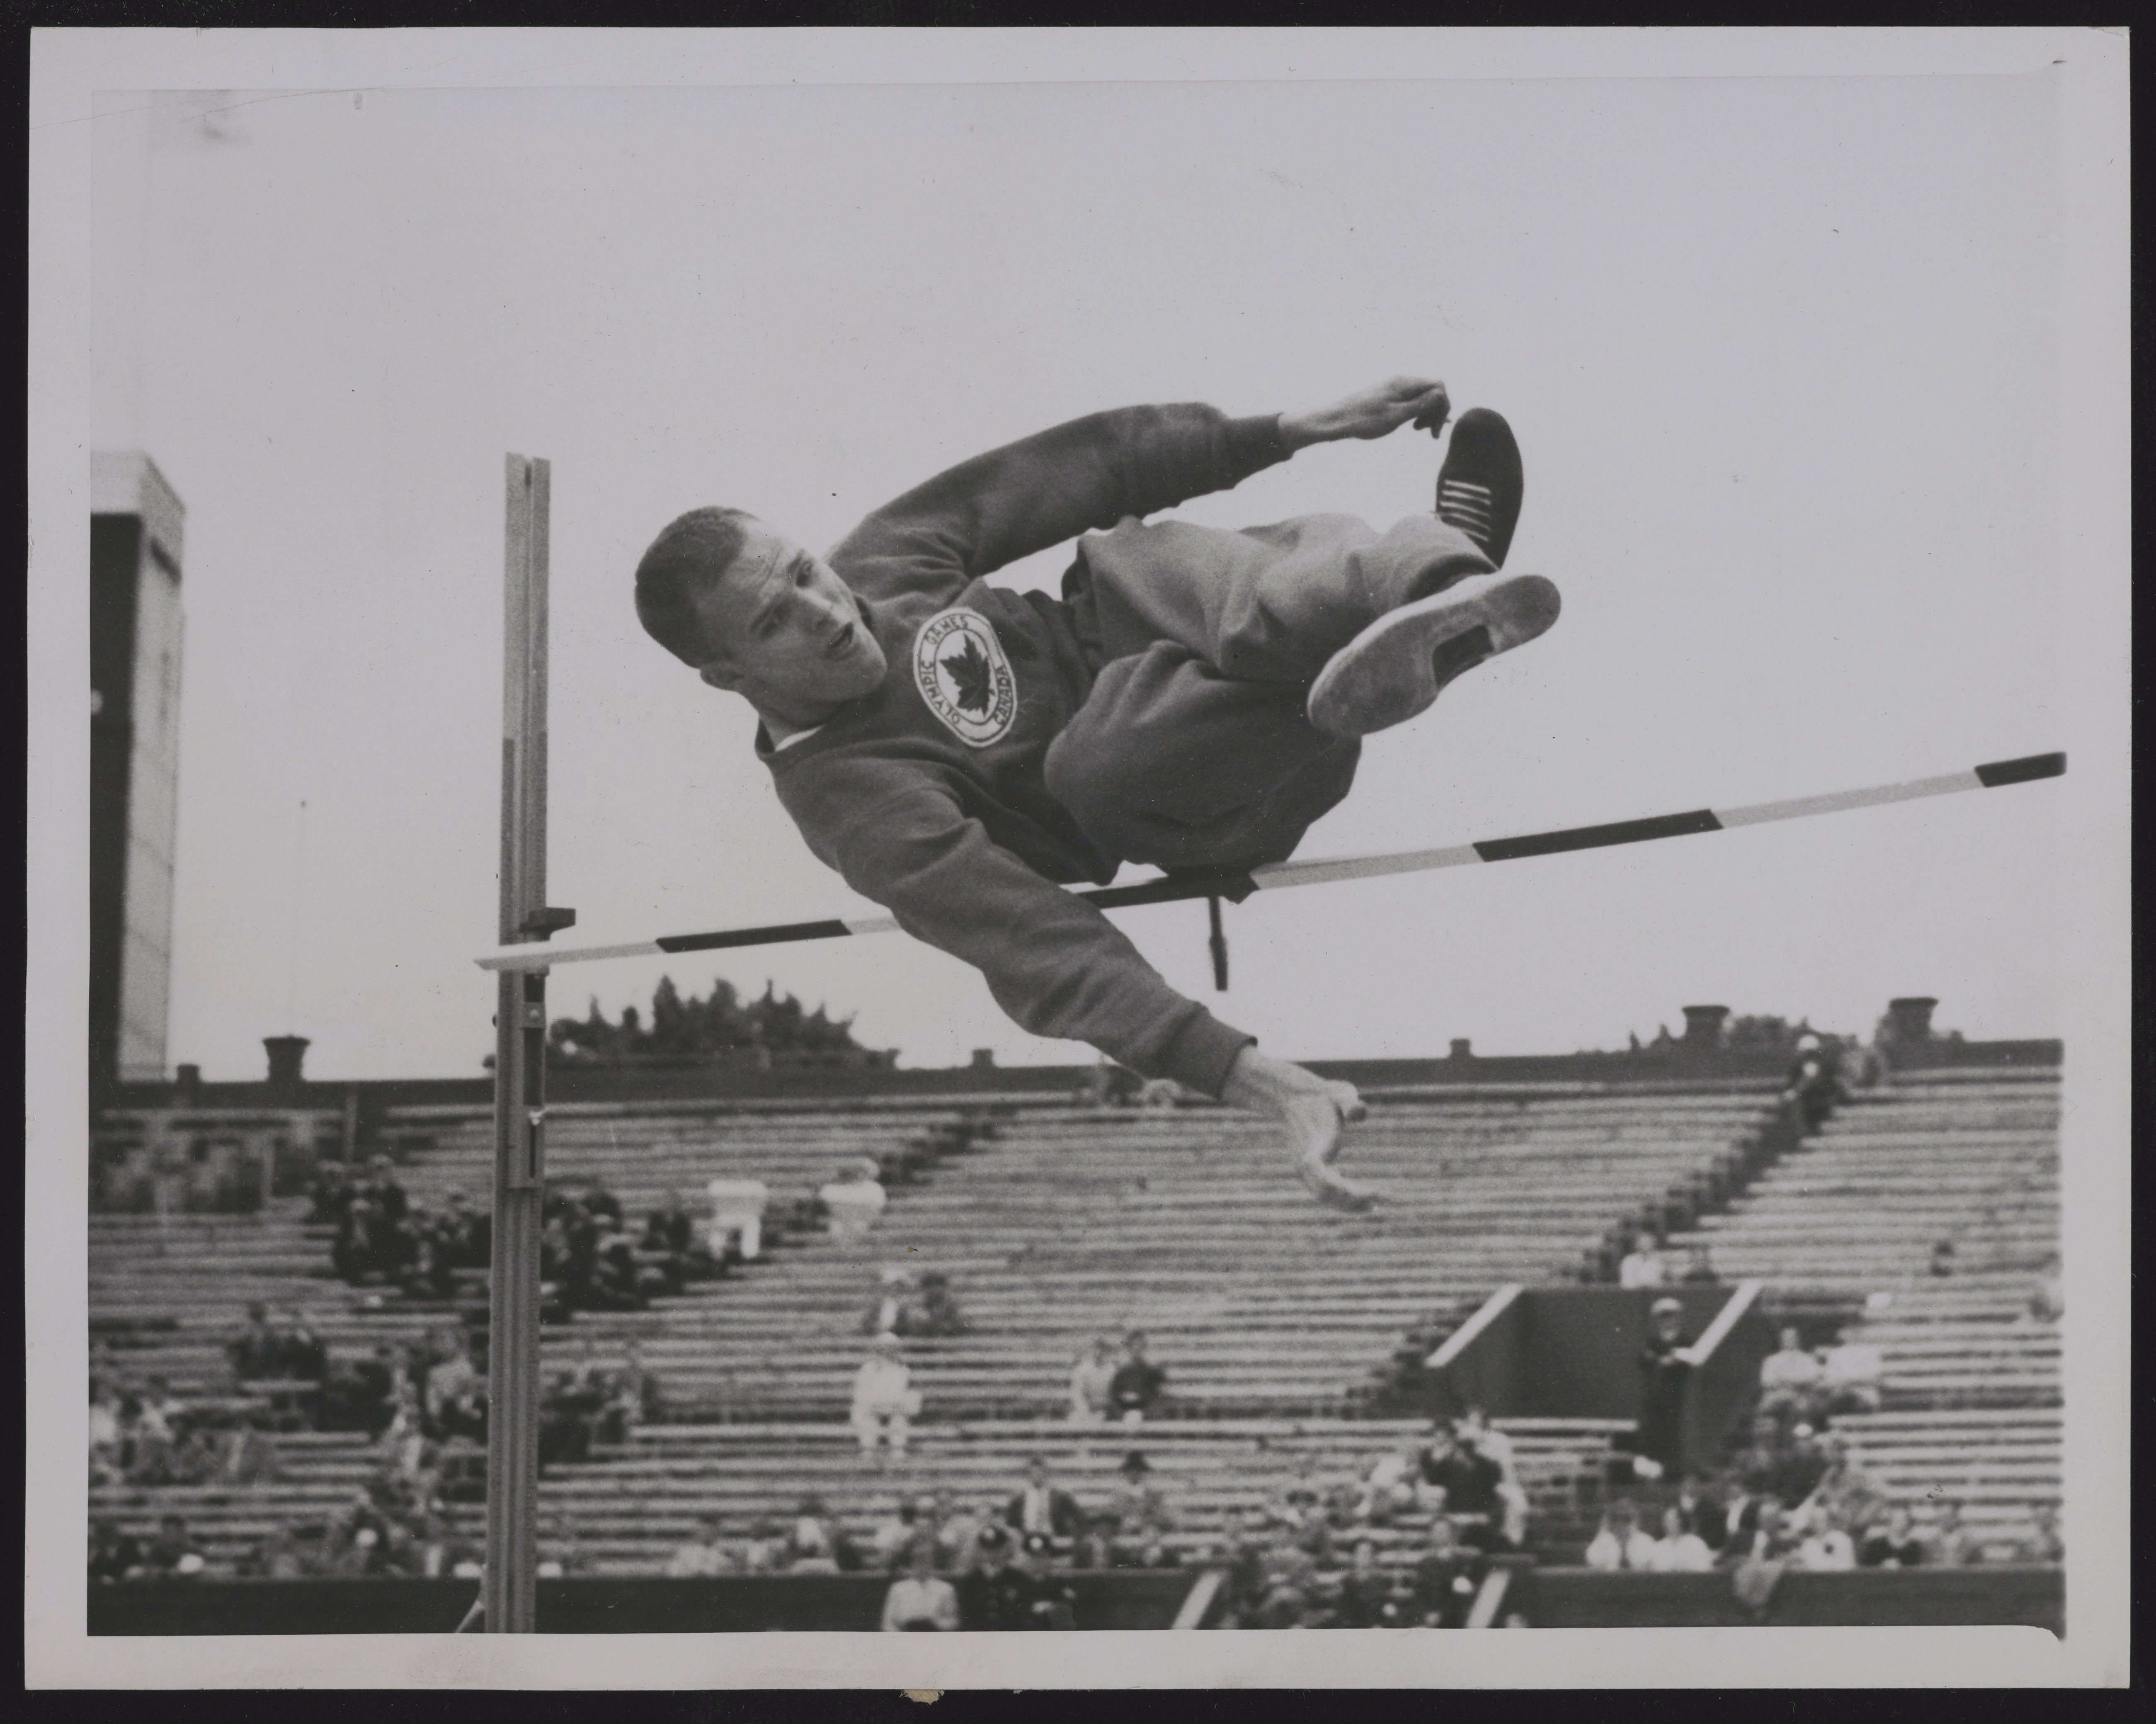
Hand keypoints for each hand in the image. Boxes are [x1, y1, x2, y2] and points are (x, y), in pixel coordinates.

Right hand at [1221, 1046, 1376, 1210]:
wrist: (1294, 1095)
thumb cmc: (1321, 1095)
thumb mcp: (1339, 1093)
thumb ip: (1349, 1102)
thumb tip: (1358, 1112)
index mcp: (1314, 1149)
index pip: (1327, 1182)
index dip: (1349, 1193)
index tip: (1376, 1192)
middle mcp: (1306, 1163)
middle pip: (1325, 1195)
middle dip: (1351, 1203)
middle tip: (1379, 1201)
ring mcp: (1303, 1167)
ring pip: (1322, 1196)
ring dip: (1345, 1204)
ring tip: (1372, 1205)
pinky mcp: (1306, 1167)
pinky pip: (1320, 1190)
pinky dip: (1337, 1197)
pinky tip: (1356, 1193)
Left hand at [1279, 377, 1450, 449]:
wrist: (1334, 420)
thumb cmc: (1363, 420)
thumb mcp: (1397, 415)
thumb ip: (1422, 405)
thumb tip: (1442, 395)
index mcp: (1404, 382)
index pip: (1439, 386)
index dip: (1443, 407)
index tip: (1433, 430)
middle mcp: (1400, 381)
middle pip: (1432, 390)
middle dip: (1435, 411)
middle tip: (1427, 434)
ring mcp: (1393, 388)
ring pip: (1421, 396)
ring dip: (1425, 413)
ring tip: (1417, 430)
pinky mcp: (1387, 396)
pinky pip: (1409, 401)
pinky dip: (1415, 412)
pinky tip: (1414, 425)